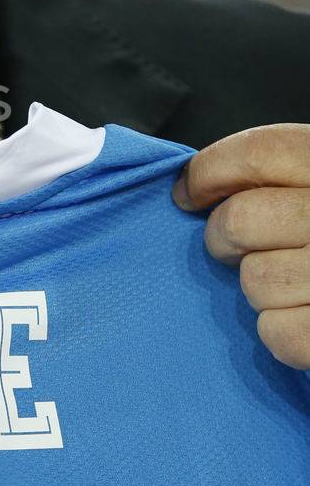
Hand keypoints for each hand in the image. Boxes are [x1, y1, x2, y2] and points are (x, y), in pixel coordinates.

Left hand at [172, 124, 309, 367]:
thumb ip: (289, 177)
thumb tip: (196, 186)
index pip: (261, 151)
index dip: (208, 171)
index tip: (187, 193)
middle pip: (242, 219)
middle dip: (224, 237)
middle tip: (237, 246)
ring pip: (254, 280)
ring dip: (260, 289)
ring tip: (293, 285)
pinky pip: (278, 333)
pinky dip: (282, 334)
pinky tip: (306, 321)